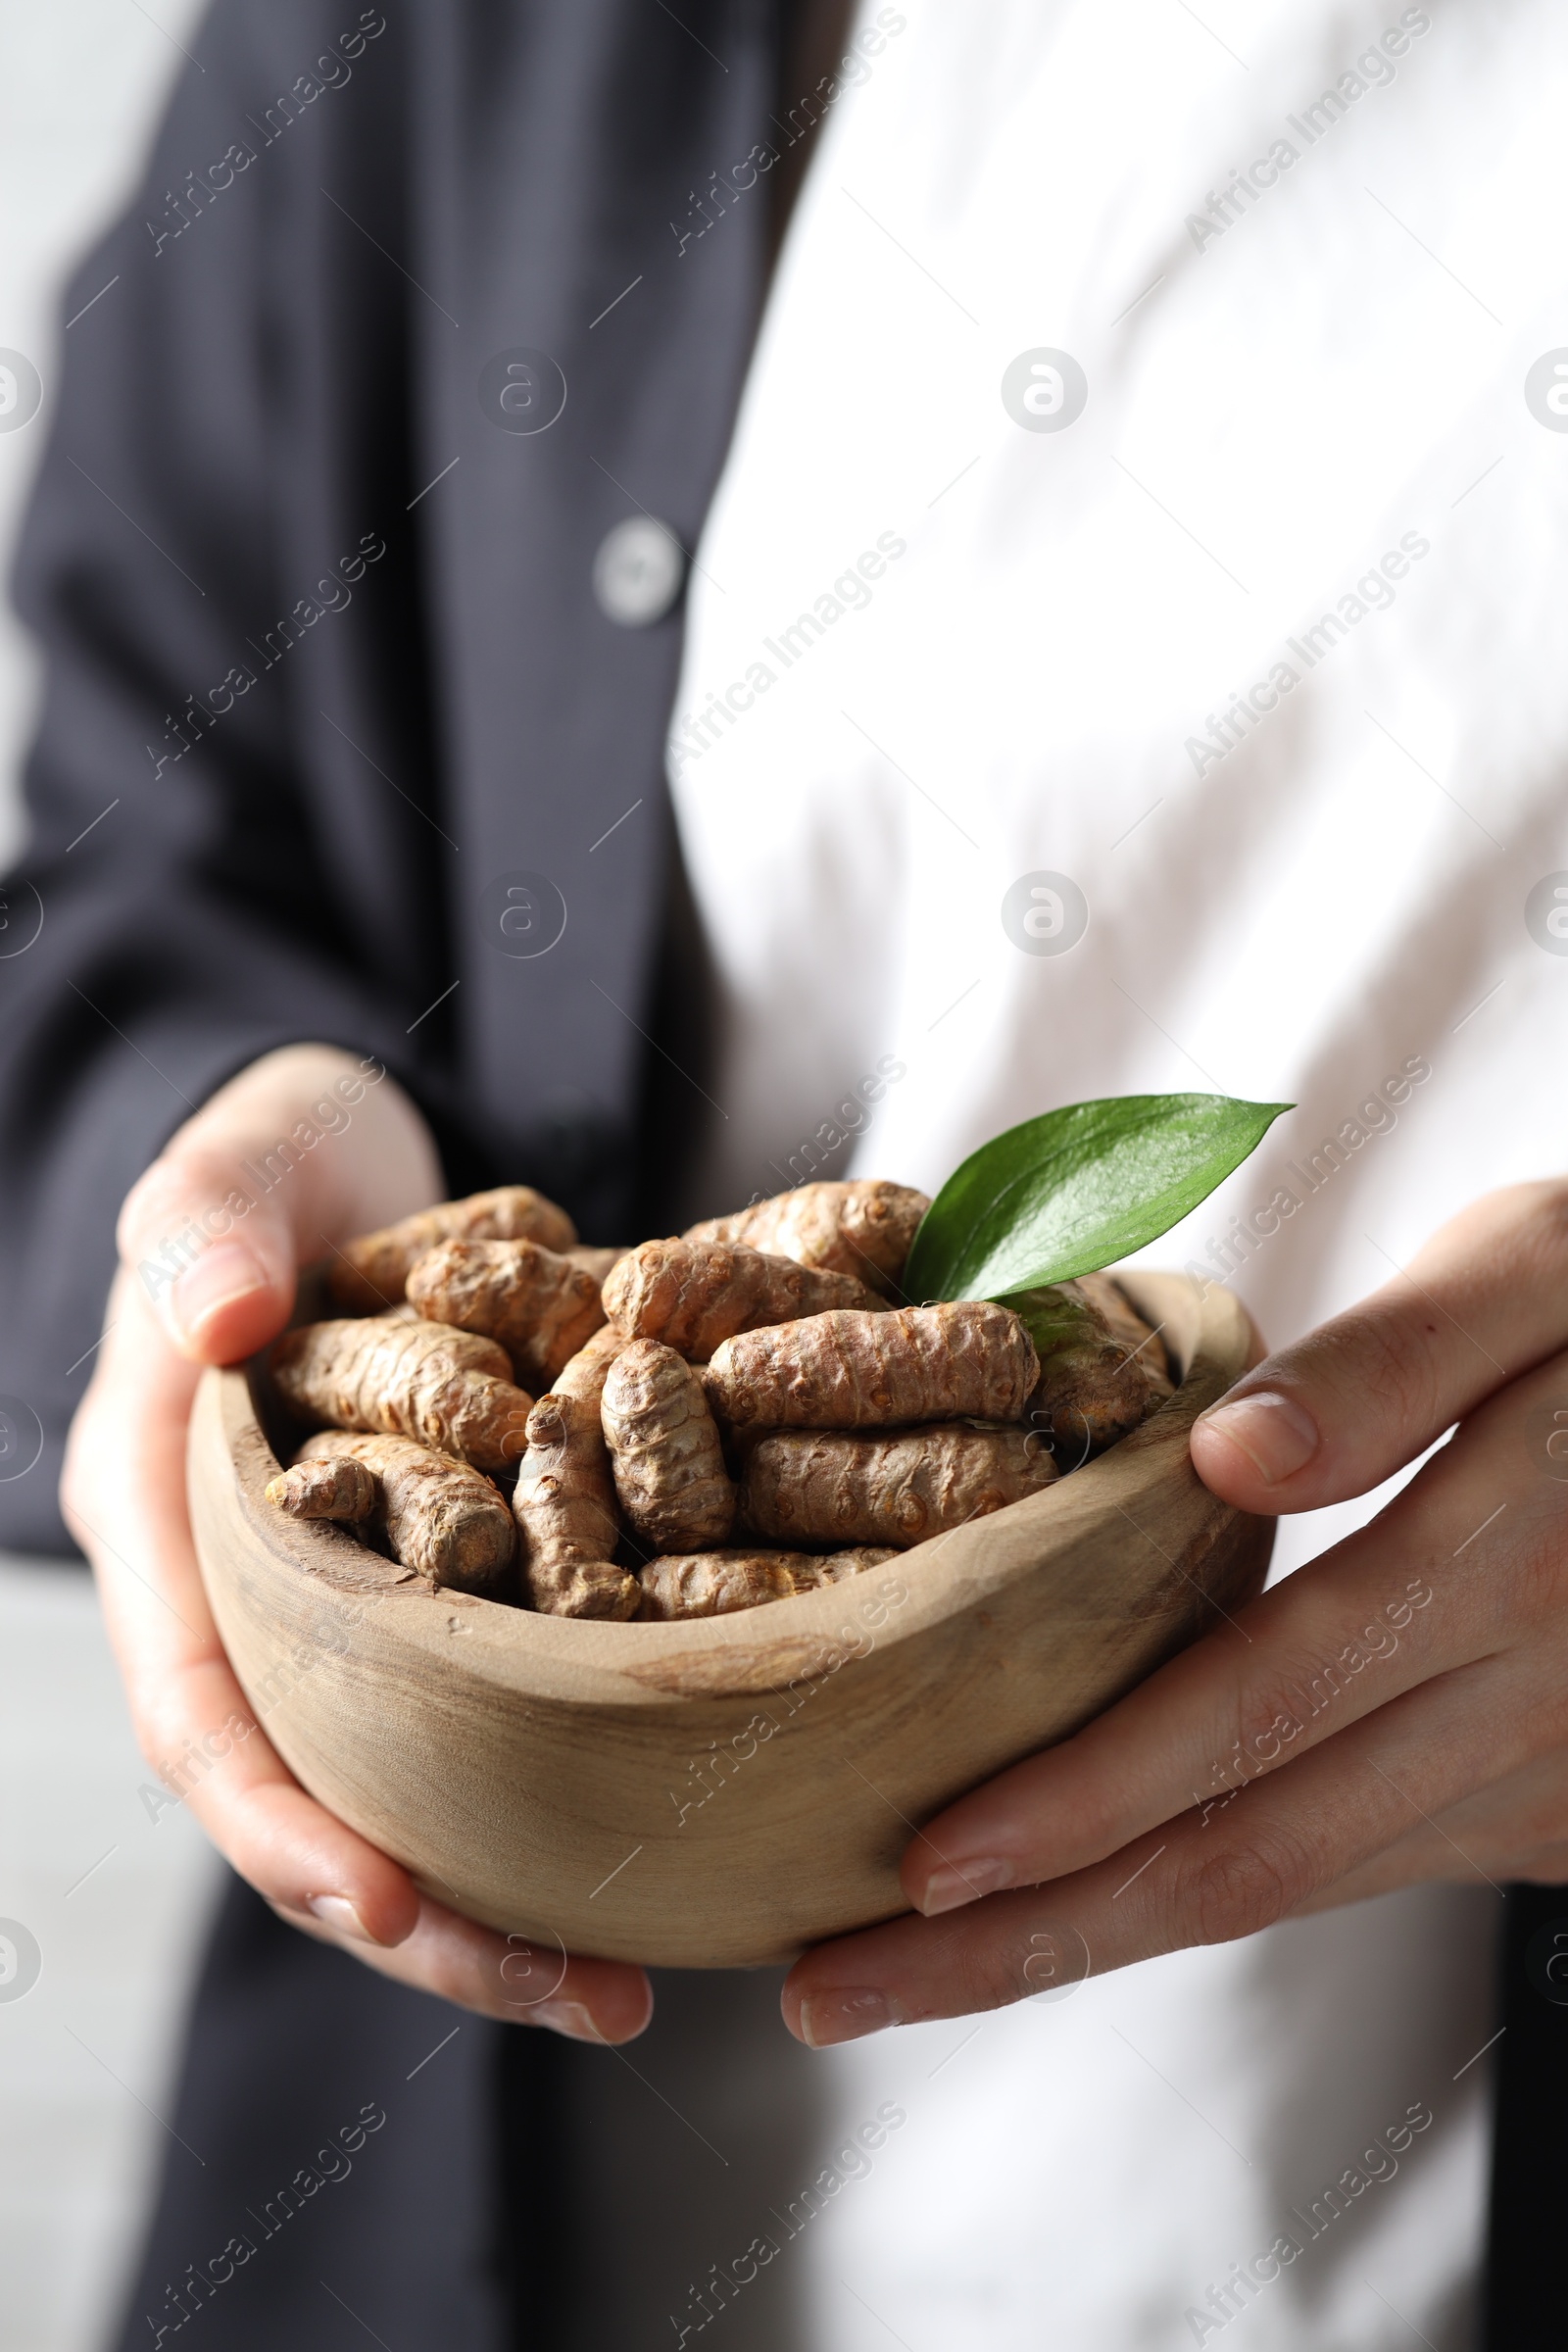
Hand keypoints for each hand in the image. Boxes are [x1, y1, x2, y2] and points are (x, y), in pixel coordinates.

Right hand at [62, 1044, 650, 2042]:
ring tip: (632, 1978)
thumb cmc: (272, 1157)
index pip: (201, 1710)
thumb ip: (204, 1231)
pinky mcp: (440, 1588)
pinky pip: (490, 1710)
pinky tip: (661, 1830)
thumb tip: (211, 1322)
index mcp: (167, 1528)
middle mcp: (248, 1597)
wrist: (343, 1153)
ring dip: (507, 1888)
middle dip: (428, 1915)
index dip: (280, 1820)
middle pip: (315, 1797)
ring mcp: (346, 1603)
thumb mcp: (230, 1170)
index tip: (386, 1901)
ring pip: (410, 1786)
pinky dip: (560, 1779)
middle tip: (582, 1996)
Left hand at [782, 1181, 1567, 2047]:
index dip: (1078, 1801)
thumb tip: (1230, 1459)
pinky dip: (1208, 1893)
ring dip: (1100, 1942)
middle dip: (1033, 1937)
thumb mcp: (1546, 1269)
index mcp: (1500, 1564)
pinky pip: (1357, 1864)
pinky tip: (1095, 1894)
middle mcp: (1520, 1706)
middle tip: (846, 1988)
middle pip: (1245, 1858)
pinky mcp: (1552, 1809)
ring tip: (924, 1969)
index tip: (915, 1863)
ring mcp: (1543, 1779)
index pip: (1246, 1716)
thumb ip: (1399, 1361)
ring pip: (1295, 1888)